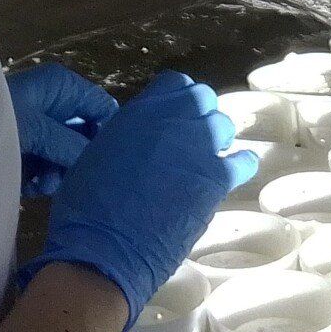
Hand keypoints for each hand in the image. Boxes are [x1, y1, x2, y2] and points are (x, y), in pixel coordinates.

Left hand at [7, 63, 118, 198]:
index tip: (105, 161)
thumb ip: (72, 145)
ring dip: (59, 171)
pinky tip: (31, 186)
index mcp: (61, 87)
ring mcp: (38, 128)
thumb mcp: (39, 131)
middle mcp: (54, 104)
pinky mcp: (25, 150)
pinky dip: (42, 178)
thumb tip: (98, 161)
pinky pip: (47, 166)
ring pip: (67, 154)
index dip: (107, 133)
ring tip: (43, 182)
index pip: (101, 107)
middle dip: (78, 157)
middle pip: (85, 134)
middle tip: (69, 175)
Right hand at [22, 72, 257, 328]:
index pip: (173, 84)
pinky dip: (241, 165)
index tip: (172, 118)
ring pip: (224, 125)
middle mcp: (175, 119)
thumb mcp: (99, 153)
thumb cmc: (86, 207)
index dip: (175, 100)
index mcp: (141, 111)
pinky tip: (234, 173)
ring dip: (215, 139)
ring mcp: (200, 146)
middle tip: (188, 142)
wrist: (104, 248)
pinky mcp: (217, 178)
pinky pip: (244, 162)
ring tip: (204, 161)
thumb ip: (127, 136)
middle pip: (202, 99)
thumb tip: (142, 141)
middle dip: (197, 116)